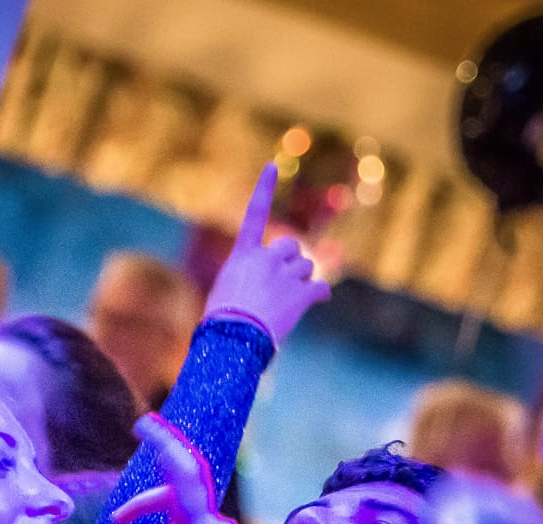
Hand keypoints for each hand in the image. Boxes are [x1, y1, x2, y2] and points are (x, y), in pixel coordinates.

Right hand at [204, 164, 333, 343]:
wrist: (233, 339)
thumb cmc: (222, 322)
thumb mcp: (226, 291)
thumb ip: (247, 277)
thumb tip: (264, 287)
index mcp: (242, 256)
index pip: (254, 214)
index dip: (264, 189)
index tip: (271, 166)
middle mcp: (265, 258)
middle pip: (291, 245)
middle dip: (293, 259)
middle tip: (285, 280)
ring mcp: (284, 275)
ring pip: (307, 267)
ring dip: (302, 280)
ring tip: (287, 302)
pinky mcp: (300, 294)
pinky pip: (320, 288)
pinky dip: (320, 295)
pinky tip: (318, 301)